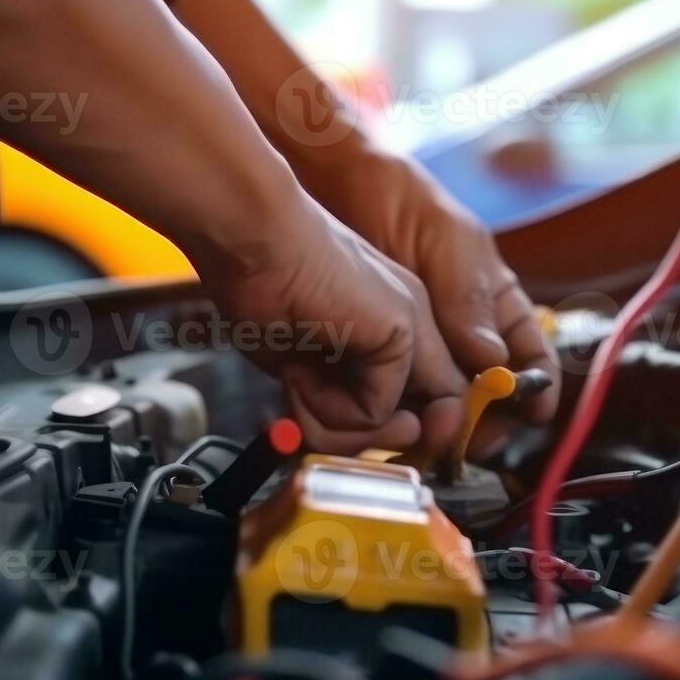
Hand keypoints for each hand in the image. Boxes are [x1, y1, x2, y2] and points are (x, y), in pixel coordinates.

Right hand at [205, 204, 467, 454]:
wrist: (252, 238)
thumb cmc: (262, 286)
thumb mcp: (306, 363)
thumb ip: (340, 401)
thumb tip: (362, 438)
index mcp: (396, 325)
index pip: (423, 404)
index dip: (387, 435)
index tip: (335, 433)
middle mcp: (416, 325)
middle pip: (427, 423)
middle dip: (371, 442)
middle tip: (315, 421)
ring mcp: (416, 326)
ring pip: (402, 426)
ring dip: (337, 425)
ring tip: (298, 386)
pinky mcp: (402, 331)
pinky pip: (374, 411)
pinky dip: (329, 408)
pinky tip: (299, 373)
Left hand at [306, 149, 559, 434]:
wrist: (332, 187)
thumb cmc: (400, 200)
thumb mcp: (448, 241)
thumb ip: (470, 299)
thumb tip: (495, 361)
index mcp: (494, 307)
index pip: (530, 360)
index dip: (536, 391)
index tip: (531, 414)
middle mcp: (462, 337)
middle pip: (487, 398)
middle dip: (483, 423)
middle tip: (467, 436)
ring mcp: (419, 351)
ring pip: (442, 407)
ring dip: (439, 427)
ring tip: (427, 434)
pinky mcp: (375, 360)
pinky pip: (394, 401)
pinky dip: (397, 418)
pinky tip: (391, 423)